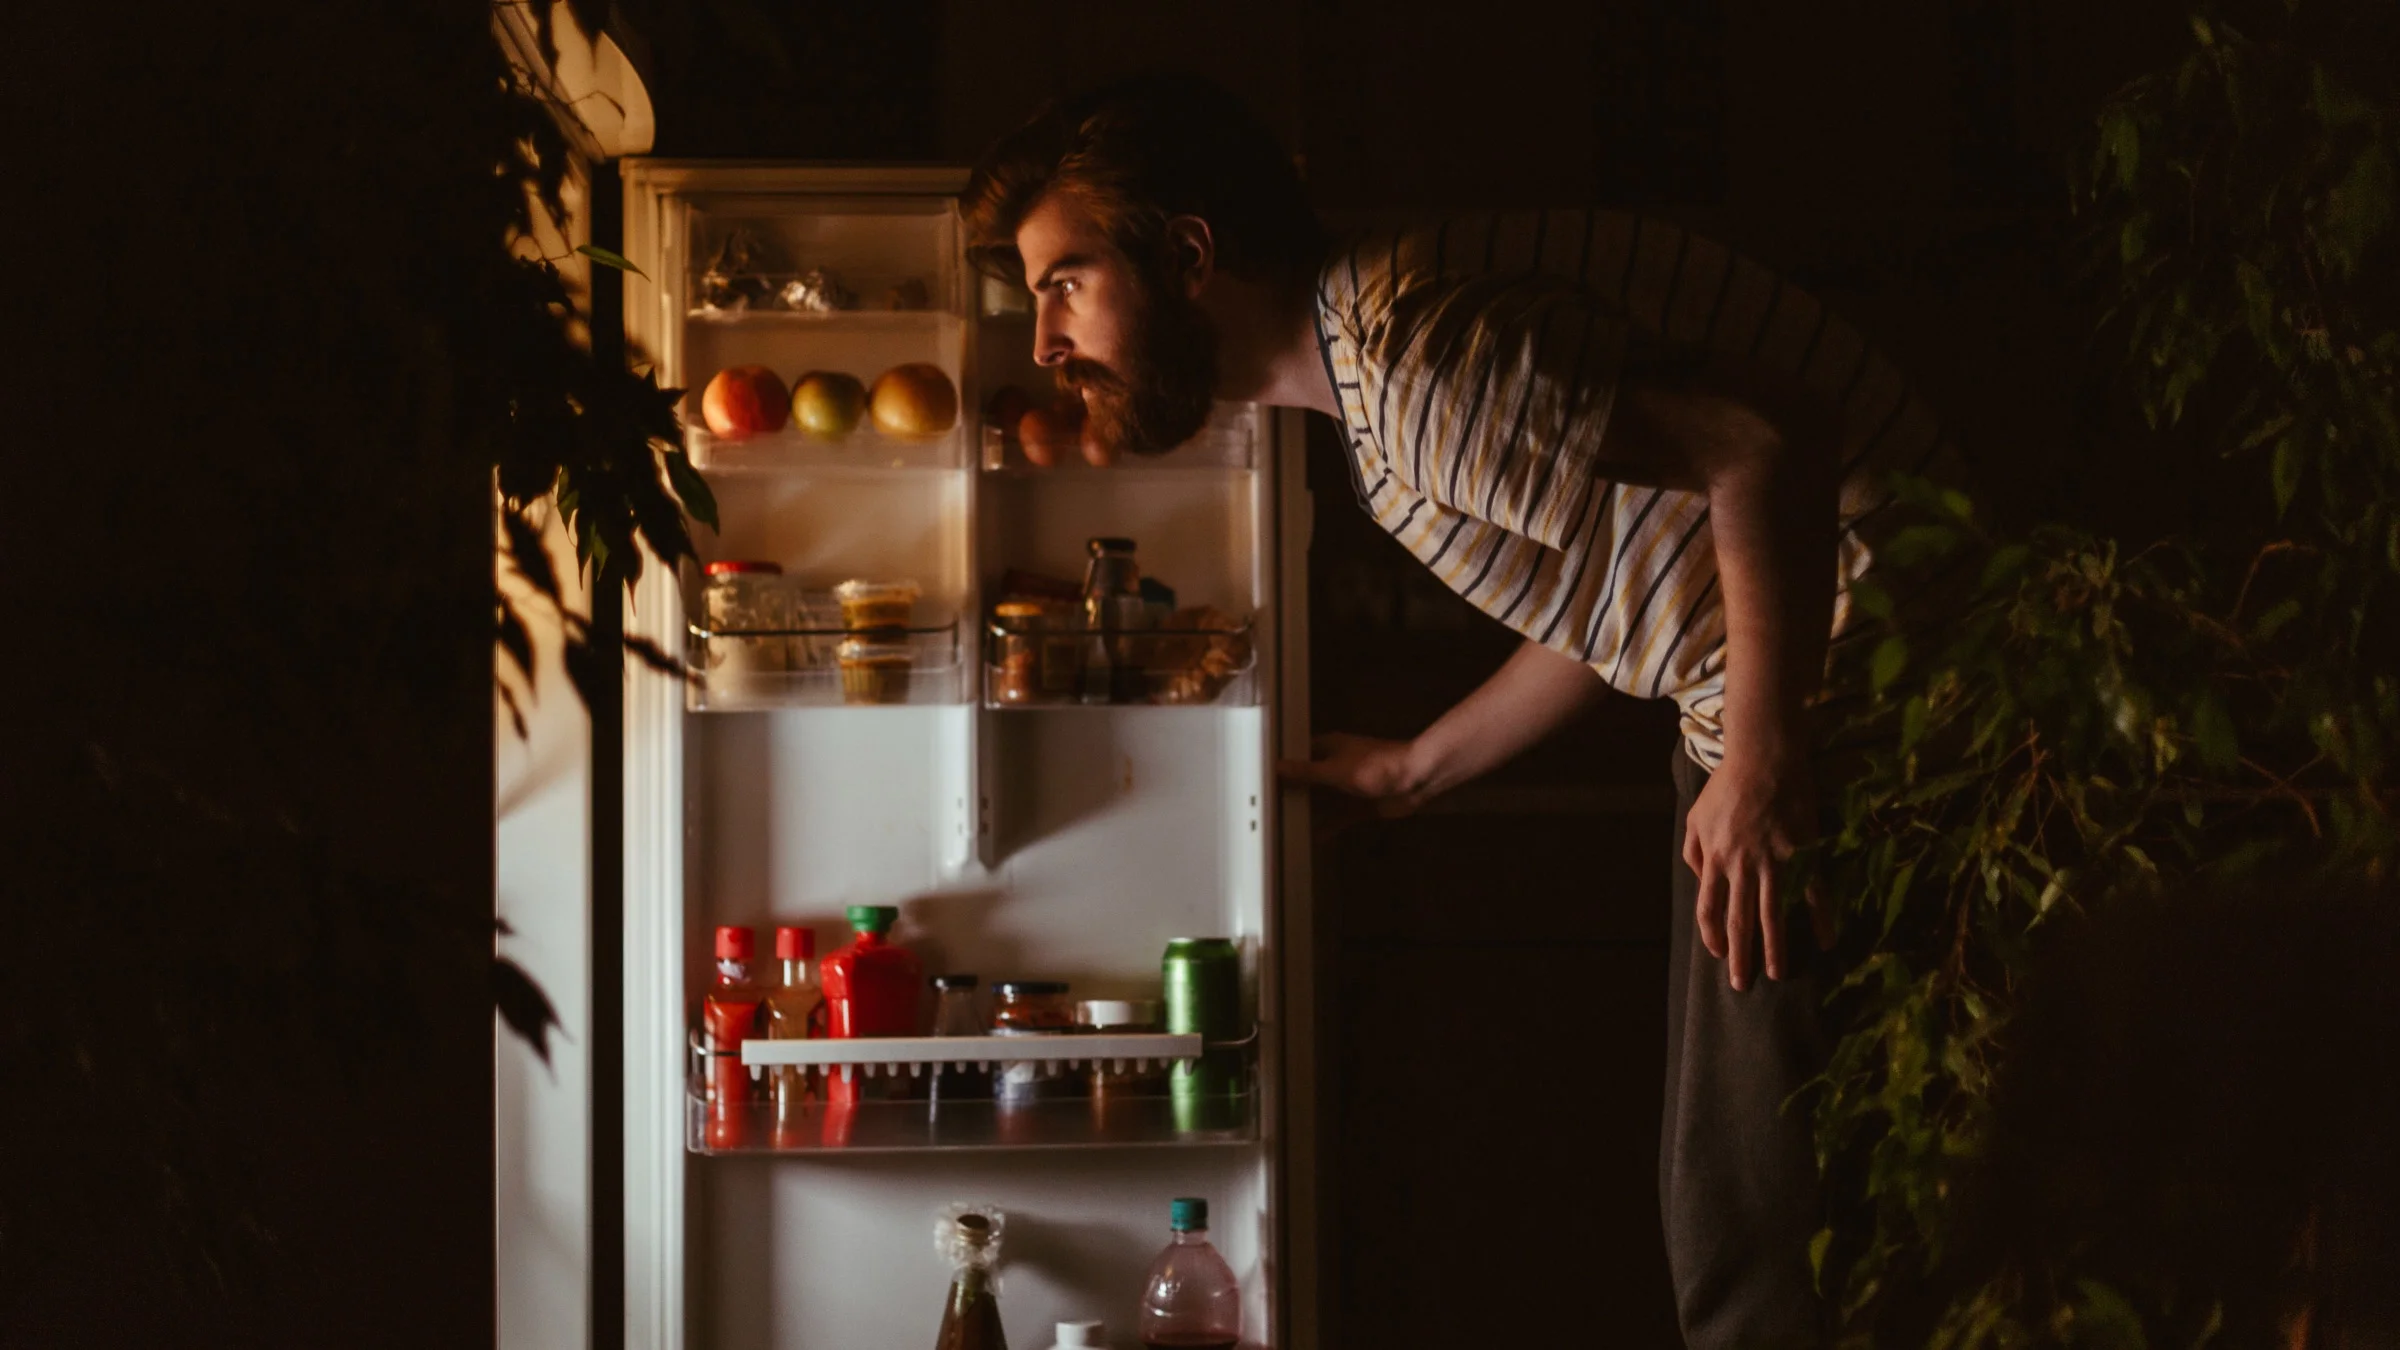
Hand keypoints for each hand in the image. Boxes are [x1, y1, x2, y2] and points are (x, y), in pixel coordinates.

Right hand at [1276, 733, 1432, 820]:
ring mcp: (1348, 787)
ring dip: (1309, 812)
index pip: (1298, 755)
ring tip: (1283, 827)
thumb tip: (1275, 767)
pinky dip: (1327, 827)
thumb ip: (1305, 772)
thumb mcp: (1334, 770)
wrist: (1415, 780)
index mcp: (1328, 748)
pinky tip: (1312, 839)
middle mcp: (1336, 766)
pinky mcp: (1359, 806)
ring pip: (1322, 800)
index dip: (1282, 766)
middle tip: (1266, 809)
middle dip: (1292, 792)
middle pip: (1308, 780)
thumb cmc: (1374, 767)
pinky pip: (1338, 818)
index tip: (1261, 779)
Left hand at [1683, 753, 1832, 990]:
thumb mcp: (1696, 816)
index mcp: (1715, 858)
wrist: (1765, 758)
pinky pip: (1812, 893)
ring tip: (1776, 974)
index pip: (1709, 908)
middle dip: (1740, 955)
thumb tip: (1699, 878)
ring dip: (1774, 948)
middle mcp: (1742, 866)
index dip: (1713, 935)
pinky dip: (1819, 919)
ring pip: (1773, 914)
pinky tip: (1825, 941)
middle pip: (1739, 920)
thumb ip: (1693, 850)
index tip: (1719, 954)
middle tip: (1742, 985)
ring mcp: (1774, 861)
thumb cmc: (1727, 786)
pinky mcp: (1803, 853)